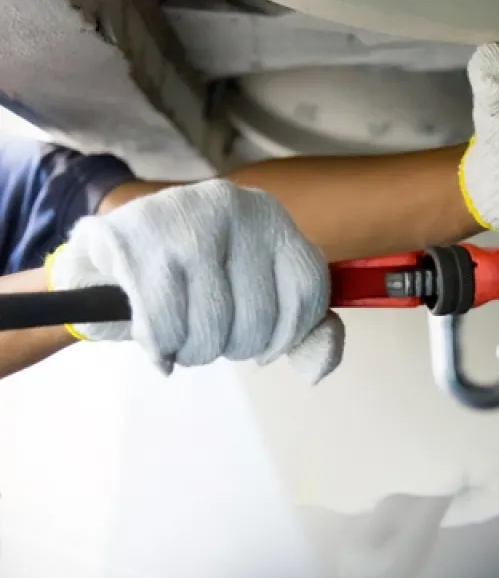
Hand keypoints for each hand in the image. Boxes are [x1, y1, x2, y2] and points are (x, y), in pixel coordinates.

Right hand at [46, 179, 344, 381]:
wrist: (104, 256)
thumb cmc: (190, 281)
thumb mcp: (255, 294)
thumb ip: (303, 331)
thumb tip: (316, 370)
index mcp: (270, 215)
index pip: (308, 291)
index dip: (288, 335)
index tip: (264, 345)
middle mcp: (233, 207)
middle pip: (259, 317)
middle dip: (233, 346)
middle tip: (209, 335)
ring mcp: (183, 219)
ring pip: (212, 327)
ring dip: (194, 351)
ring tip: (182, 335)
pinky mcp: (134, 241)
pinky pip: (165, 326)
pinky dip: (161, 347)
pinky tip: (156, 340)